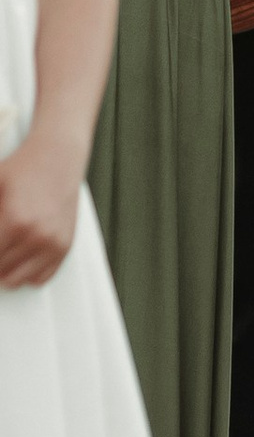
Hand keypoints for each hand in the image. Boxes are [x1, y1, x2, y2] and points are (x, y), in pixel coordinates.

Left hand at [0, 141, 79, 289]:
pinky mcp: (64, 247)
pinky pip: (39, 278)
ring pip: (16, 280)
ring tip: (0, 252)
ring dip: (2, 272)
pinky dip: (25, 275)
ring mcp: (52, 244)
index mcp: (14, 222)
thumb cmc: (21, 169)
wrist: (58, 156)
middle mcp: (36, 237)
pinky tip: (16, 259)